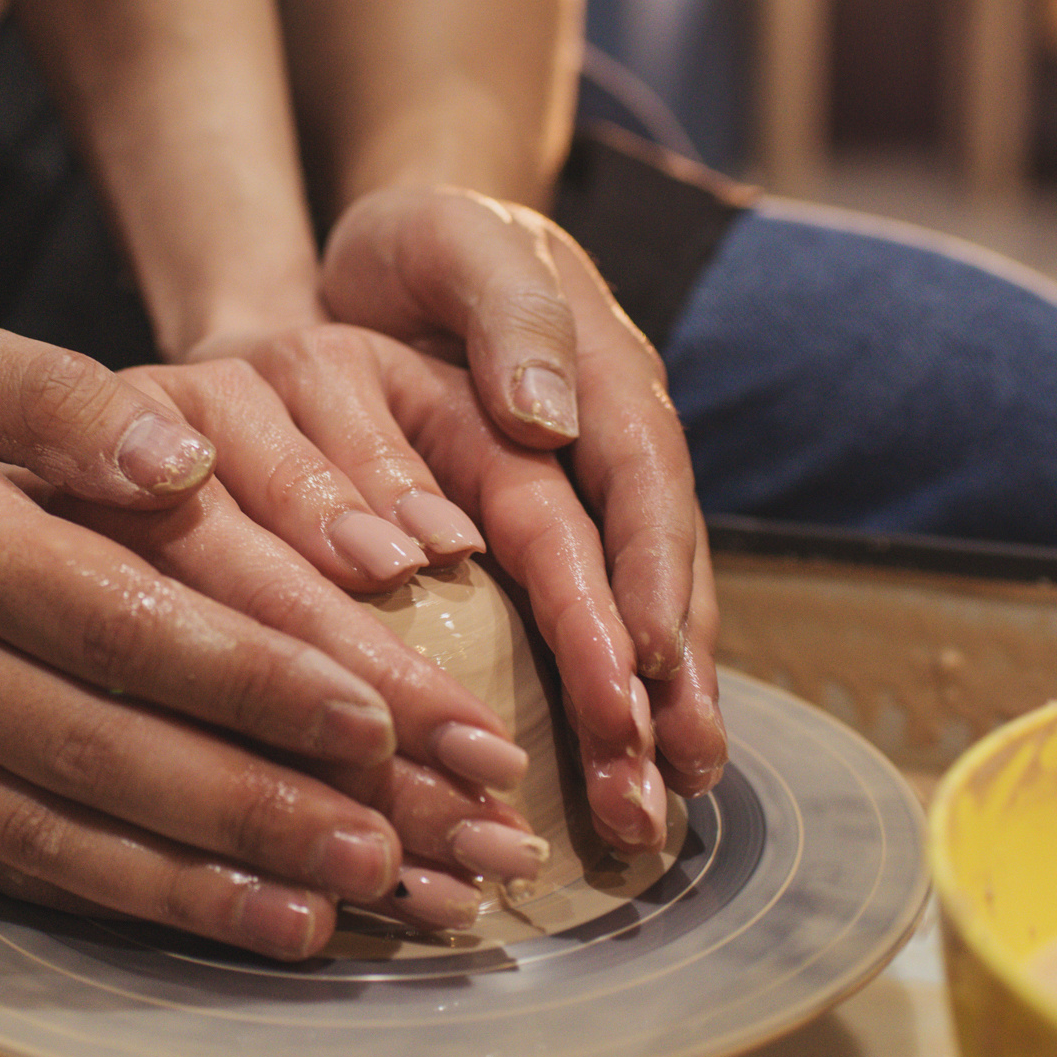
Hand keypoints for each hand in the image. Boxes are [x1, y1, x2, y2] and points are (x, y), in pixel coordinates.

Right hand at [0, 290, 524, 955]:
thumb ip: (55, 395)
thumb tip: (190, 460)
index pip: (128, 623)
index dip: (262, 680)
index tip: (389, 720)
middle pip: (113, 754)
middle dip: (274, 810)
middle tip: (413, 853)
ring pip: (58, 837)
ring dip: (204, 887)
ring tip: (336, 919)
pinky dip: (104, 902)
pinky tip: (197, 921)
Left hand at [176, 282, 723, 855]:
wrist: (391, 256)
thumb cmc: (421, 244)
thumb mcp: (454, 240)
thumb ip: (508, 312)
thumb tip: (550, 419)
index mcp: (606, 375)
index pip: (637, 487)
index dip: (646, 579)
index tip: (641, 670)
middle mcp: (617, 448)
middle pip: (656, 573)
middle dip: (666, 686)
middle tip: (658, 787)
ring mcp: (590, 501)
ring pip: (636, 615)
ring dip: (645, 718)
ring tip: (646, 816)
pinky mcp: (549, 540)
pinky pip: (588, 626)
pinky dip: (600, 702)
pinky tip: (603, 781)